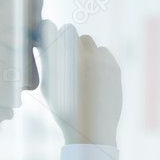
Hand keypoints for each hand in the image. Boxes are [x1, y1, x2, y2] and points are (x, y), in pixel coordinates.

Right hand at [36, 20, 121, 145]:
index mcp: (64, 61)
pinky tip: (94, 79)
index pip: (58, 30)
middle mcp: (83, 57)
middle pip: (77, 35)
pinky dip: (99, 62)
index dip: (54, 34)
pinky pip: (105, 55)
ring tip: (81, 72)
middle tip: (68, 60)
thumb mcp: (49, 86)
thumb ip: (48, 59)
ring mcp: (102, 62)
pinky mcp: (115, 69)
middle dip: (72, 44)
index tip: (53, 40)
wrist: (91, 129)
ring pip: (93, 45)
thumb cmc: (64, 110)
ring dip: (87, 53)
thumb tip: (45, 39)